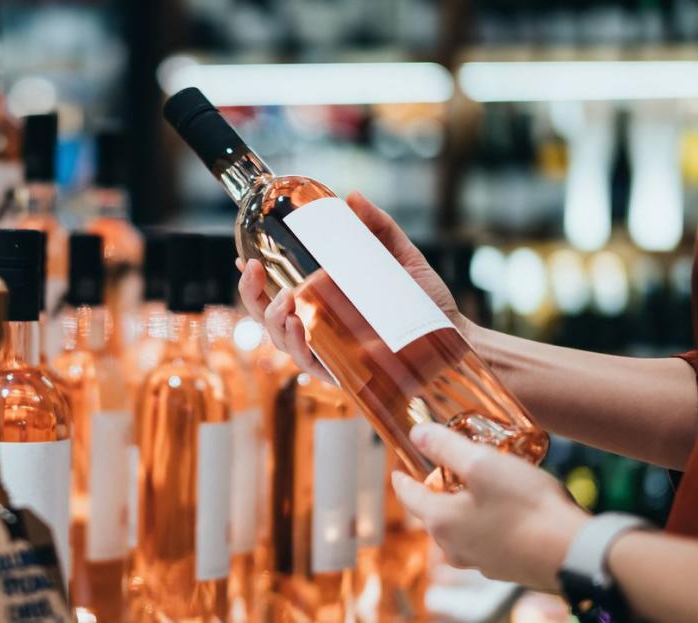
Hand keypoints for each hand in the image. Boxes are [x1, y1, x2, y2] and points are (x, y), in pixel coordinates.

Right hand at [235, 191, 472, 381]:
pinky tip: (298, 325)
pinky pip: (306, 362)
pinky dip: (296, 344)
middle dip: (250, 294)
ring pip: (279, 338)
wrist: (454, 338)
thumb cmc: (426, 303)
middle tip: (254, 268)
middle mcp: (318, 327)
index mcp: (324, 302)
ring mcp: (327, 351)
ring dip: (272, 318)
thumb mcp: (402, 257)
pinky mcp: (340, 372)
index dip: (253, 279)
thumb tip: (352, 196)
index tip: (243, 256)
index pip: (277, 291)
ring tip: (284, 298)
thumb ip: (378, 227)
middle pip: (267, 315)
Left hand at [391, 422, 587, 592]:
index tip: (398, 469)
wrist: (573, 553)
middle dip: (434, 490)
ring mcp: (479, 561)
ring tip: (476, 486)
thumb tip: (417, 434)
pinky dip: (485, 522)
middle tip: (443, 469)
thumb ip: (446, 447)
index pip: (407, 496)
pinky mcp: (505, 567)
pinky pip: (484, 540)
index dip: (401, 478)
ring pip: (458, 529)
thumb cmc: (527, 507)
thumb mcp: (482, 464)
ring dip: (461, 507)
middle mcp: (453, 547)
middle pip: (432, 513)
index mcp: (440, 521)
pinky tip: (504, 510)